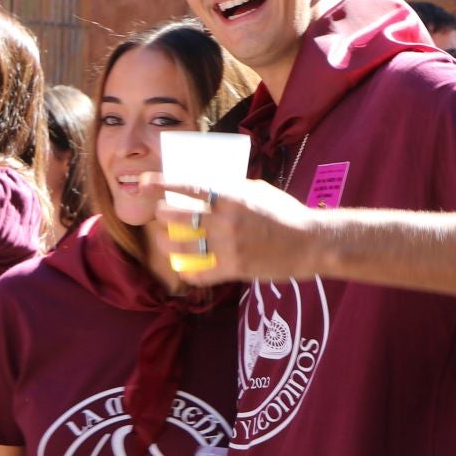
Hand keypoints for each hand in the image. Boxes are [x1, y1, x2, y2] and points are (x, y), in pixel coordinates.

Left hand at [149, 177, 328, 285]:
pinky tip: (183, 270)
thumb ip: (234, 189)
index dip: (161, 184)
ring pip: (182, 246)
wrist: (312, 242)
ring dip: (167, 244)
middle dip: (162, 214)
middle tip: (161, 215)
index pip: (187, 187)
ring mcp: (229, 246)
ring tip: (164, 242)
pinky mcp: (235, 268)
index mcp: (232, 196)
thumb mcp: (260, 191)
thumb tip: (211, 186)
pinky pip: (200, 274)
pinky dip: (188, 272)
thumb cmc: (289, 214)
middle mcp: (226, 220)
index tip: (143, 182)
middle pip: (177, 216)